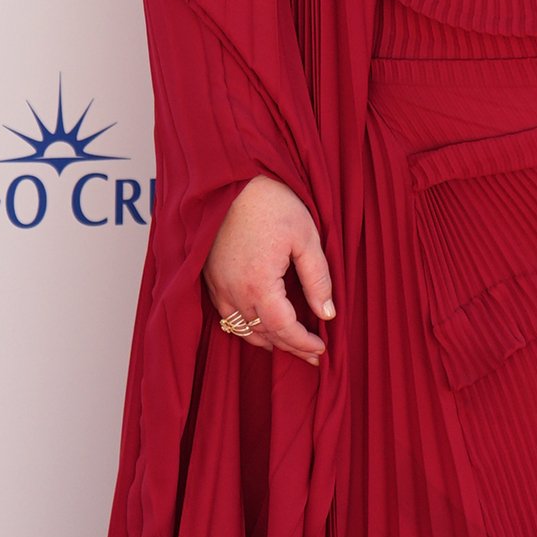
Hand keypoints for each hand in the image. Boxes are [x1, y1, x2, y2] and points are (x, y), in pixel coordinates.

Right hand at [204, 175, 333, 364]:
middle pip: (264, 333)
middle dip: (290, 346)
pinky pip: (226, 314)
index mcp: (259, 283)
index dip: (303, 343)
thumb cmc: (272, 204)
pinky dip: (245, 327)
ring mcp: (217, 285)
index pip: (284, 328)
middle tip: (312, 355)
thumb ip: (318, 279)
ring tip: (290, 345)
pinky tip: (261, 326)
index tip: (321, 349)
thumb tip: (327, 313)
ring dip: (267, 340)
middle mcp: (233, 290)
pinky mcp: (209, 277)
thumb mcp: (306, 238)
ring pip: (242, 329)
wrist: (233, 181)